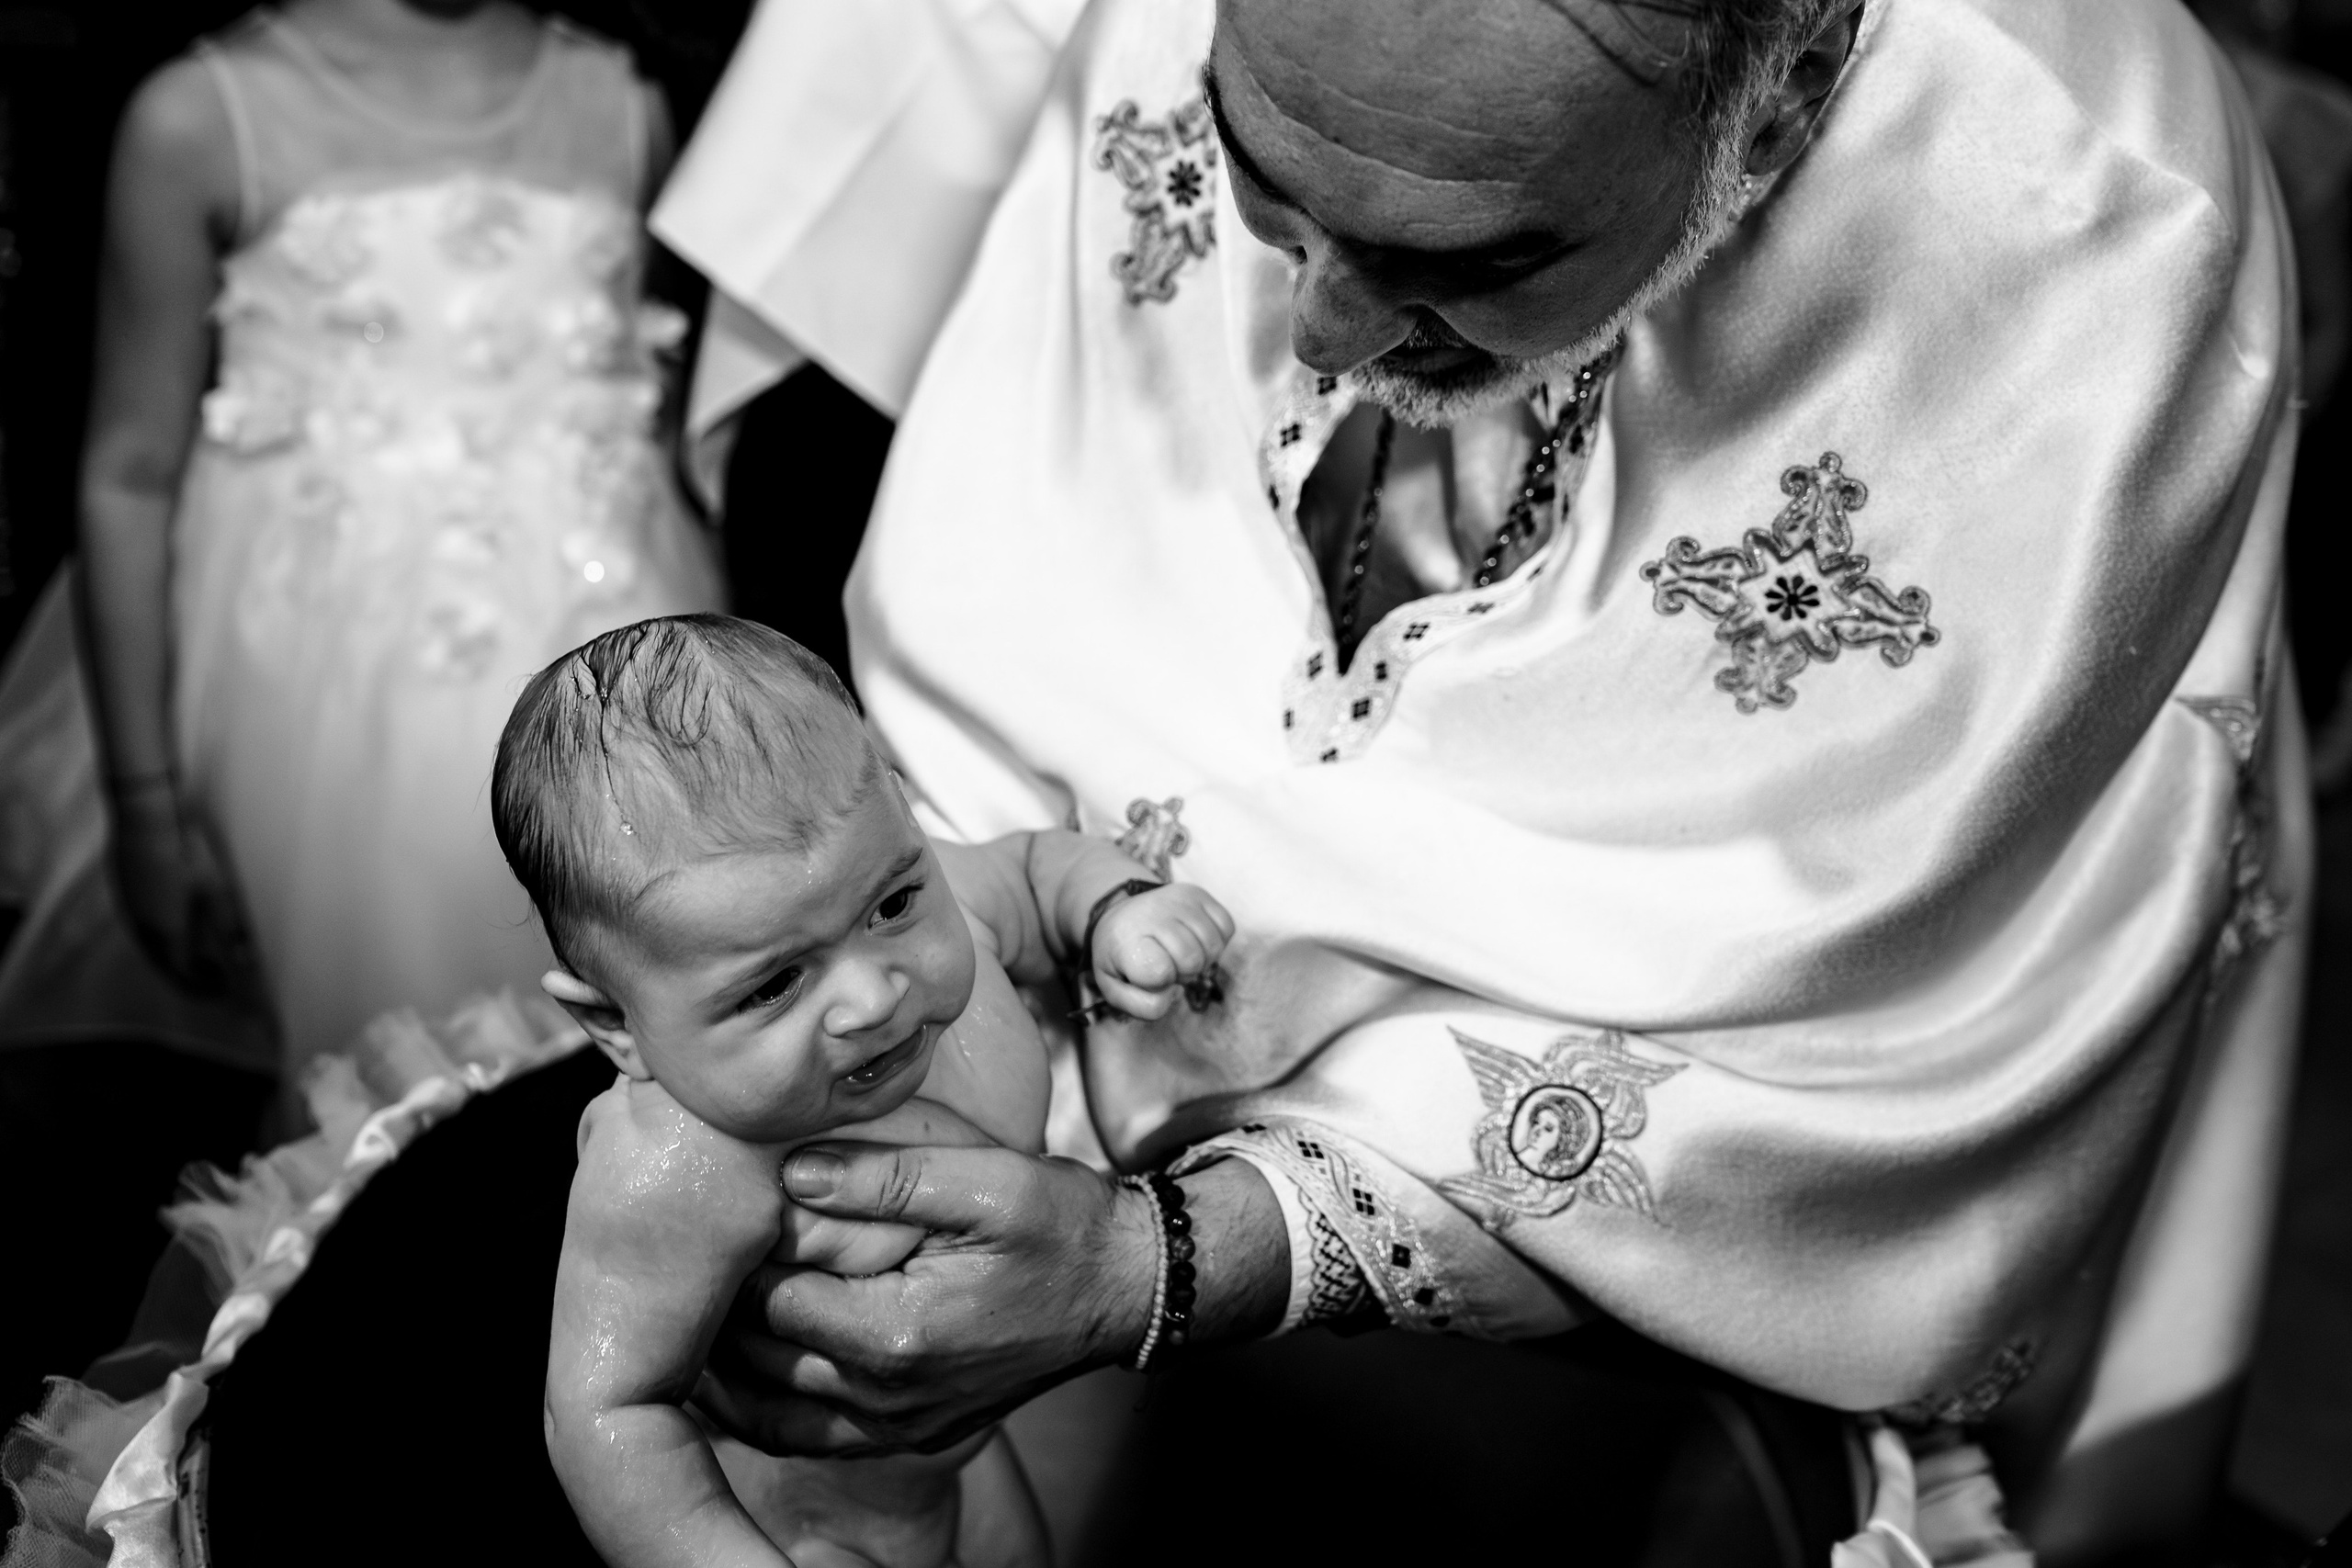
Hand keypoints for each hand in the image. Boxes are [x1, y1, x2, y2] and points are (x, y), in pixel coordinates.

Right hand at [108, 779, 260, 998]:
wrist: (147, 816)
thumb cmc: (185, 851)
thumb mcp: (217, 890)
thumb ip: (230, 927)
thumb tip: (245, 959)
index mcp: (166, 932)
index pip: (183, 976)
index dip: (204, 988)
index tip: (224, 991)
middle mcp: (142, 927)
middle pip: (165, 965)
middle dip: (190, 976)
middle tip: (216, 979)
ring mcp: (129, 909)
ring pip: (151, 947)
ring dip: (174, 957)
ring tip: (200, 957)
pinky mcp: (125, 892)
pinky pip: (143, 927)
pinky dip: (162, 937)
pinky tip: (177, 927)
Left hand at [693, 1148, 1285, 1458]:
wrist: (1127, 1288)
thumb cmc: (1065, 1228)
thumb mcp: (987, 1181)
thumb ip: (888, 1175)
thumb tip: (793, 1171)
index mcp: (901, 1333)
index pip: (775, 1303)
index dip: (743, 1259)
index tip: (730, 1215)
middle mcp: (892, 1395)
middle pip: (764, 1360)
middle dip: (727, 1310)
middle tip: (700, 1256)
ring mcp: (901, 1424)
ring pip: (776, 1408)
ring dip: (735, 1363)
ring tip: (704, 1306)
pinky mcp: (913, 1433)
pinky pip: (812, 1435)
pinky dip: (768, 1405)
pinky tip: (745, 1364)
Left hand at [1090, 883, 1234, 1019]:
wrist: (1121, 915)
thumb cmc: (1122, 958)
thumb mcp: (1114, 988)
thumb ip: (1140, 1005)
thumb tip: (1172, 996)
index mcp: (1126, 939)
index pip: (1159, 972)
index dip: (1159, 983)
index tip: (1147, 975)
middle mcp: (1153, 913)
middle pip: (1192, 960)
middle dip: (1183, 973)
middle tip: (1167, 965)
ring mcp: (1178, 899)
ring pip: (1213, 946)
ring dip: (1202, 959)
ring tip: (1180, 954)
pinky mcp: (1198, 893)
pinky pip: (1227, 926)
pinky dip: (1217, 941)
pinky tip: (1196, 940)